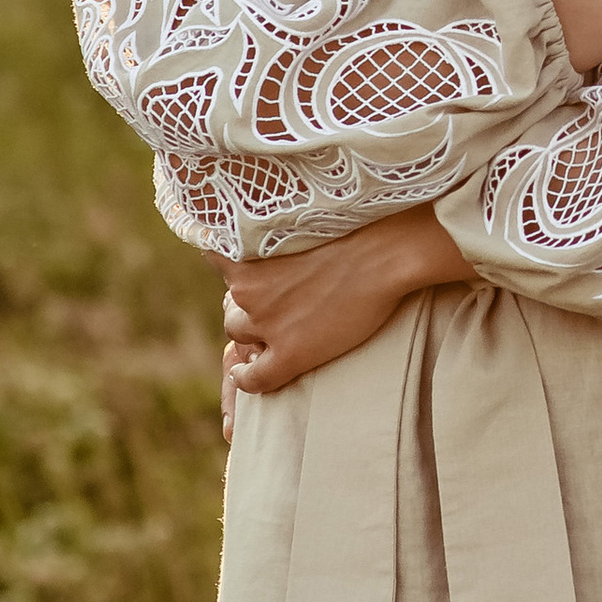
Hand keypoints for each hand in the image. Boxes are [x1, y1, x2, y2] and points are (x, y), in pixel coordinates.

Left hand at [215, 207, 466, 432]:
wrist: (385, 255)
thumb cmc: (351, 229)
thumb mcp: (295, 223)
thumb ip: (270, 238)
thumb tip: (264, 246)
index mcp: (245, 256)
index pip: (216, 264)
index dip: (234, 276)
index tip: (250, 278)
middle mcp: (247, 291)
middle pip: (230, 307)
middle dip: (247, 309)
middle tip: (274, 307)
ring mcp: (267, 324)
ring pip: (239, 336)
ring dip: (251, 336)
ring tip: (270, 335)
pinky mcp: (290, 354)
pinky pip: (255, 378)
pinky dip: (247, 378)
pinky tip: (246, 374)